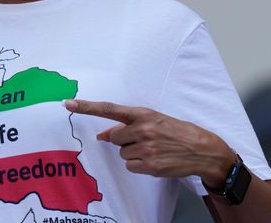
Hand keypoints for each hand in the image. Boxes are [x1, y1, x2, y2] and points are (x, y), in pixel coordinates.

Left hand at [64, 99, 235, 188]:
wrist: (203, 149)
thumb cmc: (176, 131)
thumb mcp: (153, 120)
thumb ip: (127, 125)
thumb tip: (102, 135)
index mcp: (142, 113)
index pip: (108, 108)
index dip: (86, 107)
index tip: (67, 104)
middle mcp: (142, 129)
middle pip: (114, 138)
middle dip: (124, 140)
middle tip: (145, 140)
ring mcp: (146, 148)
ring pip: (122, 153)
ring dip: (134, 153)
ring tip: (154, 149)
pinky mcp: (150, 165)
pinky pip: (130, 165)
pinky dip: (139, 165)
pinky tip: (154, 159)